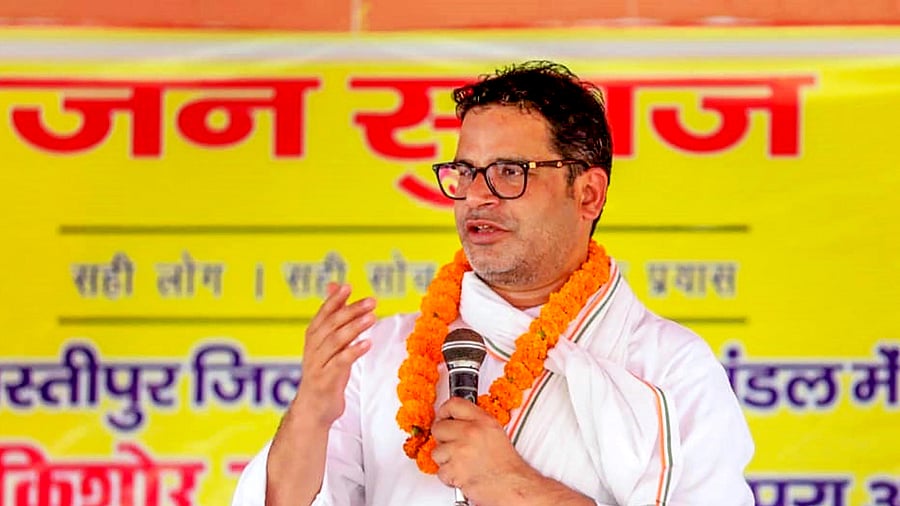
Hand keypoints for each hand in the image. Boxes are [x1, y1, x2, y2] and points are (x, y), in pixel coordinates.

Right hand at [293, 283, 376, 426]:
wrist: (313, 409)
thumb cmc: (323, 373)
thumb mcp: (327, 344)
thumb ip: (332, 317)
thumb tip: (334, 286)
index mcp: (312, 338)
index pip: (323, 314)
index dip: (334, 300)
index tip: (348, 286)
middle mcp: (313, 349)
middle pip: (331, 325)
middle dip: (351, 311)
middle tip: (372, 301)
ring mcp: (318, 365)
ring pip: (335, 341)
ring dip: (354, 327)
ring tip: (372, 317)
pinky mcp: (326, 380)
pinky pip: (340, 362)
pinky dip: (353, 351)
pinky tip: (367, 343)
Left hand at [430, 397, 540, 505]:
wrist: (512, 486)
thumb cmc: (506, 465)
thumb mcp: (495, 433)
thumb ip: (476, 423)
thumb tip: (456, 420)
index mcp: (482, 421)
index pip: (454, 404)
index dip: (444, 411)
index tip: (442, 417)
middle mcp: (470, 432)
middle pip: (439, 427)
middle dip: (443, 439)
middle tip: (453, 446)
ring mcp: (460, 450)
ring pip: (436, 451)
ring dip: (446, 460)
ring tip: (461, 463)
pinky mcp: (454, 469)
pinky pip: (440, 471)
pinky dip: (448, 476)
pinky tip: (461, 474)